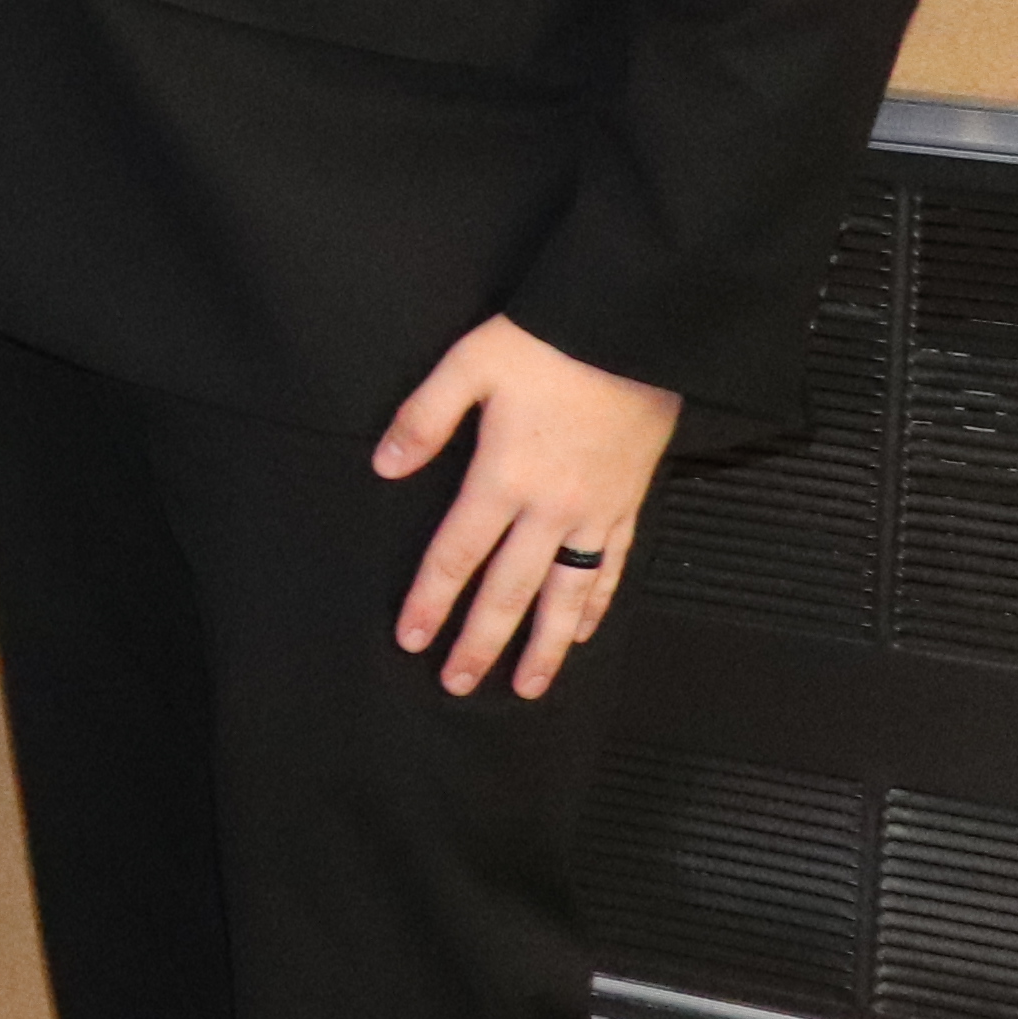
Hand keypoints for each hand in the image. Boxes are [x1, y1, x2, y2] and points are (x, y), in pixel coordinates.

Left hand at [377, 314, 680, 699]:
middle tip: (458, 685)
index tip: (410, 639)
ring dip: (544, 646)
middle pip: (509, 590)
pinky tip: (582, 632)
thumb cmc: (546, 344)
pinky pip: (612, 568)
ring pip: (566, 594)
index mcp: (503, 478)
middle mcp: (550, 509)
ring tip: (526, 687)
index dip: (431, 600)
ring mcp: (595, 512)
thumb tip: (384, 466)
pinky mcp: (628, 504)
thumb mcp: (469, 366)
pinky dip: (596, 605)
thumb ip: (423, 419)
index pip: (457, 554)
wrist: (633, 331)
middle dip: (481, 642)